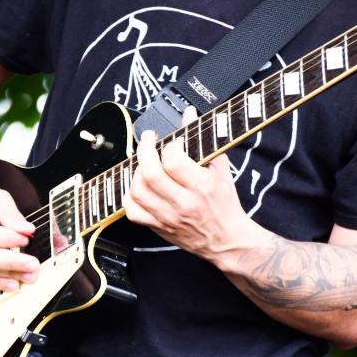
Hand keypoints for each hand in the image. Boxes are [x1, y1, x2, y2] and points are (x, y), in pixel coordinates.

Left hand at [124, 106, 270, 268]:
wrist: (227, 241)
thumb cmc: (225, 205)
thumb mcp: (220, 171)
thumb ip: (203, 142)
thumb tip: (189, 115)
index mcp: (202, 187)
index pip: (174, 161)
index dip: (169, 145)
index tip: (172, 141)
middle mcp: (183, 204)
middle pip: (151, 174)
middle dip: (145, 150)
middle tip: (148, 141)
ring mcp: (168, 217)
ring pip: (138, 191)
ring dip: (137, 172)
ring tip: (145, 163)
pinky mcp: (158, 228)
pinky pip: (133, 212)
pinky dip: (130, 196)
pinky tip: (139, 186)